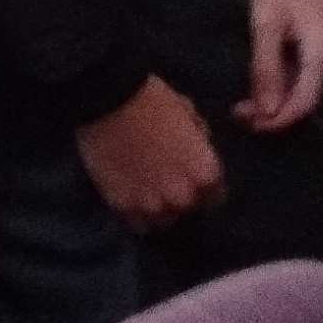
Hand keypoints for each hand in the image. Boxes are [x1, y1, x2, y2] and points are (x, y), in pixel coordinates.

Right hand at [71, 77, 223, 231]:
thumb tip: (199, 145)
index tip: (194, 181)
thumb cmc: (152, 98)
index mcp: (204, 173)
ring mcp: (151, 206)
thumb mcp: (187, 110)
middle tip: (167, 182)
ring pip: (162, 222)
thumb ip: (198, 135)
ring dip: (158, 209)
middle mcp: (182, 197)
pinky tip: (130, 197)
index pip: (215, 197)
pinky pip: (136, 223)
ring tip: (147, 192)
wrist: (107, 98)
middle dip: (181, 199)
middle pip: (188, 212)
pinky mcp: (123, 207)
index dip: (205, 189)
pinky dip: (135, 214)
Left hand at [236, 0, 322, 132]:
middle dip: (274, 108)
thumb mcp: (265, 22)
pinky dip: (285, 75)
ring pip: (306, 80)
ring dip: (278, 92)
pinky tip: (263, 75)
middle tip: (239, 111)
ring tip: (246, 97)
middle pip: (307, 94)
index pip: (304, 102)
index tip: (247, 123)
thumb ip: (266, 68)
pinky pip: (307, 65)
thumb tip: (266, 111)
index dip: (276, 119)